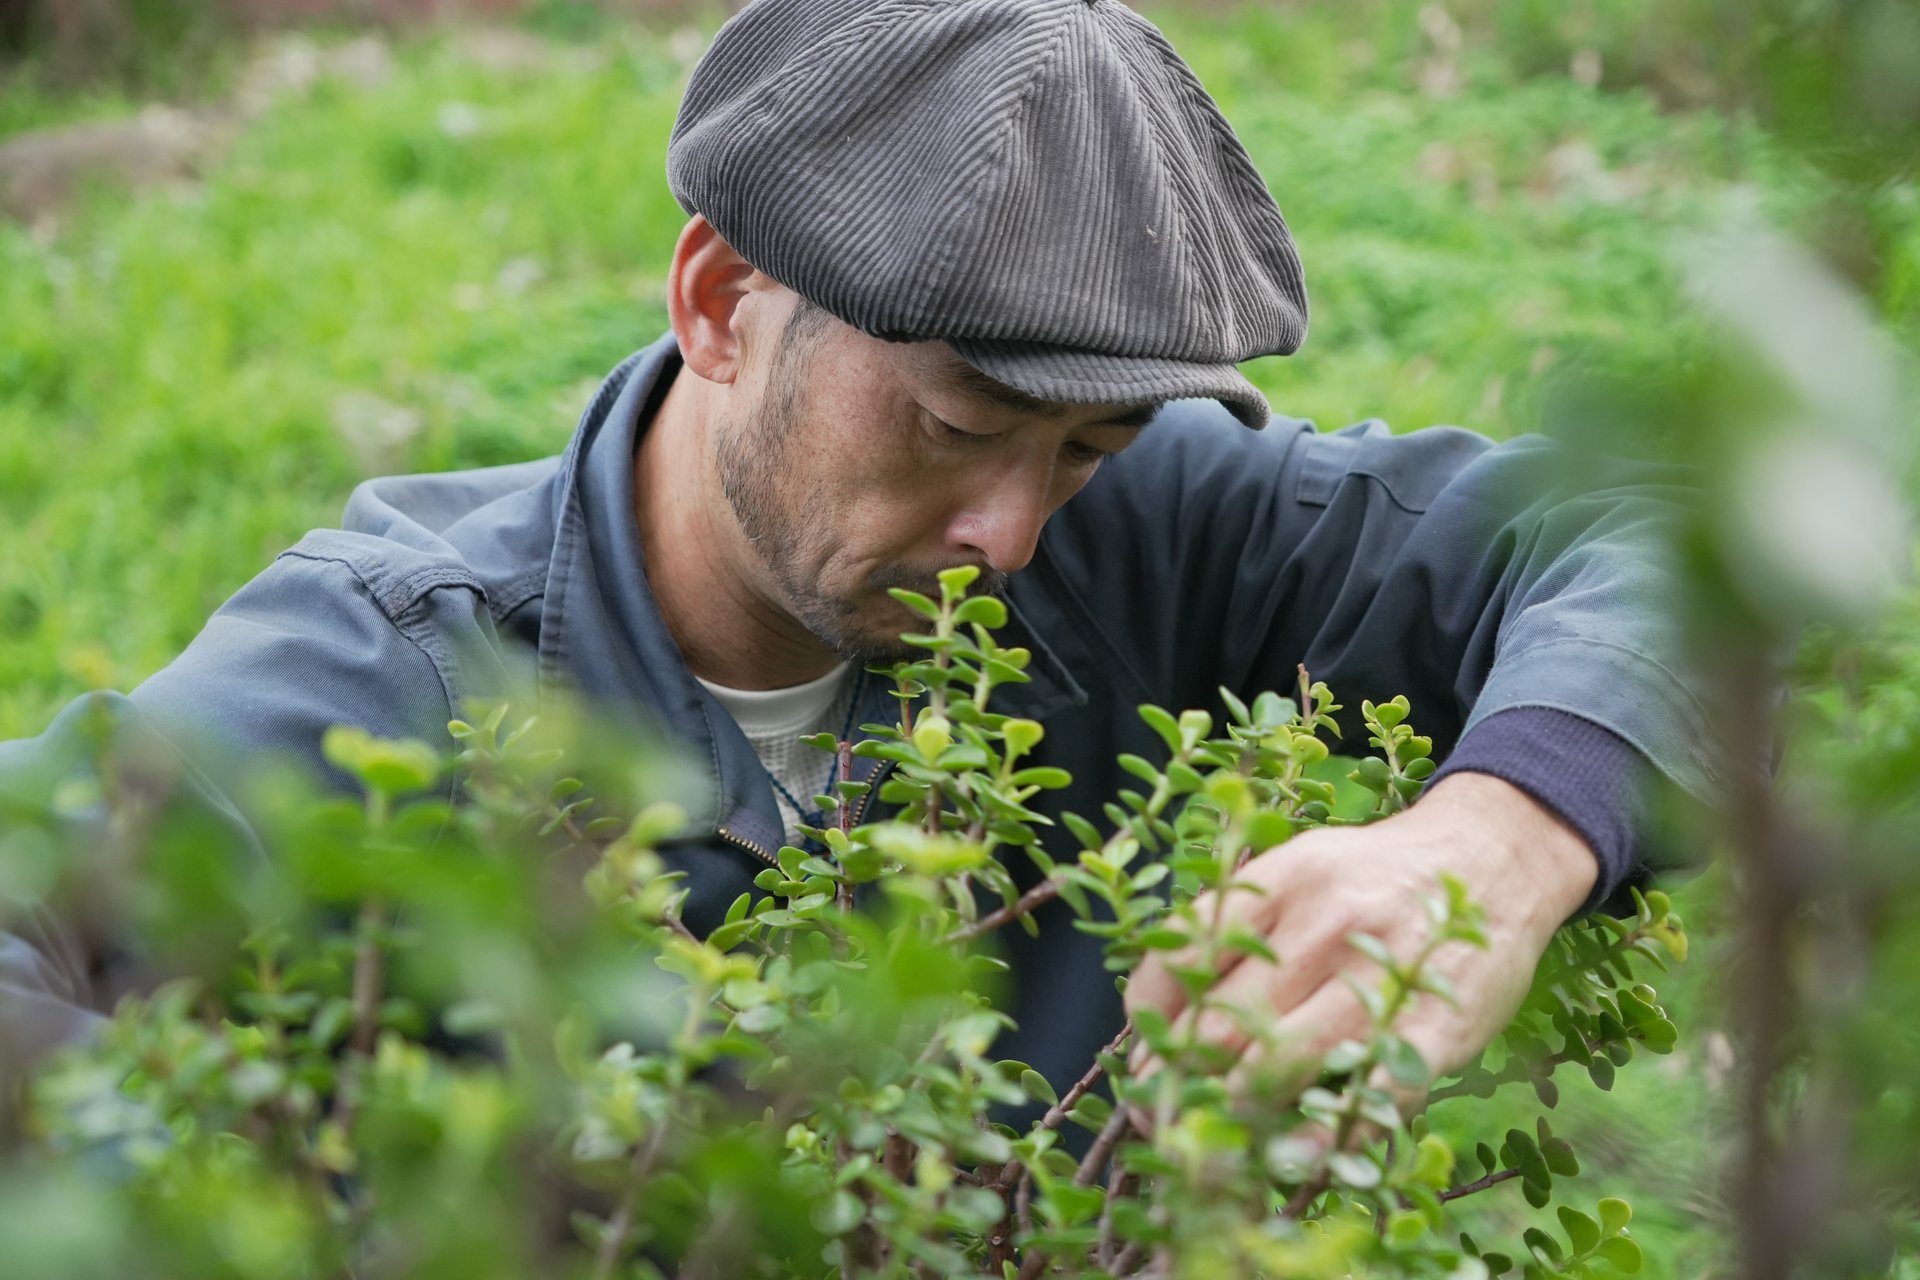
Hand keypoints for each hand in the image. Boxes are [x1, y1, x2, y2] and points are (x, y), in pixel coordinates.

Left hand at [1124, 772, 1596, 1116]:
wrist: (1492, 858)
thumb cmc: (1373, 880)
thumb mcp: (1296, 873)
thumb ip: (1236, 930)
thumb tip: (1163, 1016)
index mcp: (1276, 884)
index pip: (1183, 956)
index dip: (1150, 1026)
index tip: (1145, 1067)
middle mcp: (1321, 924)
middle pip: (1224, 1022)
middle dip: (1182, 1086)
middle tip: (1164, 1126)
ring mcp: (1380, 974)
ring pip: (1283, 1061)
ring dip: (1237, 1117)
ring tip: (1213, 1154)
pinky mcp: (1436, 1025)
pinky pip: (1369, 1091)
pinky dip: (1328, 1136)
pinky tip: (1298, 1159)